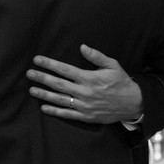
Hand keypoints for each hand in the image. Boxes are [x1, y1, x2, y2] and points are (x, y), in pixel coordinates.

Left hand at [27, 44, 143, 123]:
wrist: (134, 104)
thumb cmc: (122, 82)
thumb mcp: (112, 65)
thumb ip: (96, 56)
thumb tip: (82, 47)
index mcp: (89, 78)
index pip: (64, 69)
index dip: (49, 64)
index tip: (36, 60)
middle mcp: (84, 92)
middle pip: (58, 84)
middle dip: (42, 78)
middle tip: (29, 74)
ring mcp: (85, 105)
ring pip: (60, 99)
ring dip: (44, 94)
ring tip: (31, 90)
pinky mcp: (87, 116)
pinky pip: (68, 114)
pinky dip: (55, 111)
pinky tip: (44, 107)